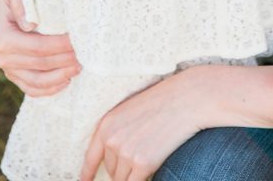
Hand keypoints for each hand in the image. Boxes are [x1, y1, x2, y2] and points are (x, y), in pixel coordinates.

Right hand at [0, 0, 80, 95]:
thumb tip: (29, 25)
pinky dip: (50, 88)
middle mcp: (1, 57)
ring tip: (80, 66)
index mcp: (2, 37)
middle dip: (65, 60)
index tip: (79, 40)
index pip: (37, 47)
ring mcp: (8, 69)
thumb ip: (24, 4)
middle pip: (40, 64)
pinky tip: (67, 80)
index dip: (60, 46)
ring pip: (37, 82)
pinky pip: (32, 89)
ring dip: (61, 76)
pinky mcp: (15, 76)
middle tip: (87, 55)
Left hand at [80, 67, 213, 180]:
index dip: (87, 173)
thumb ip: (117, 132)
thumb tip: (112, 158)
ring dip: (134, 174)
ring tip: (151, 151)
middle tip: (143, 149)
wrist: (186, 99)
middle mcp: (112, 140)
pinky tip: (153, 165)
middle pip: (111, 170)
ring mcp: (126, 153)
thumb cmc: (162, 102)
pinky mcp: (143, 163)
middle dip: (123, 167)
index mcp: (106, 124)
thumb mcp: (131, 111)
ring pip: (122, 179)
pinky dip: (142, 179)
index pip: (90, 158)